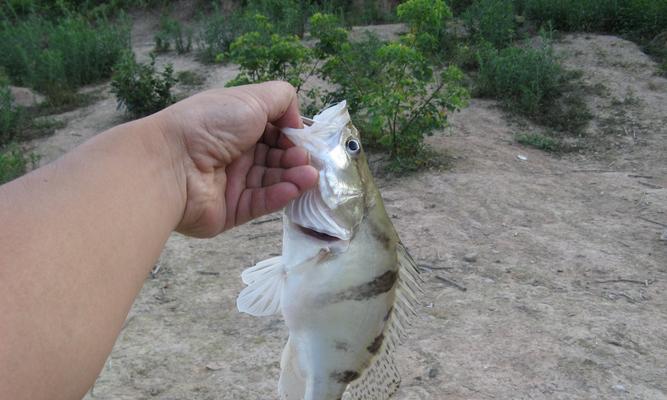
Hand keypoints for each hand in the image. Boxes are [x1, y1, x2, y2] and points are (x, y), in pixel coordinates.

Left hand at [153, 81, 317, 236]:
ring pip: (272, 181)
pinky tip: (294, 187)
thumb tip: (297, 122)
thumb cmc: (209, 124)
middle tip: (307, 158)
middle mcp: (235, 152)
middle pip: (276, 157)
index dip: (292, 134)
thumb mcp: (251, 98)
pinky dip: (280, 195)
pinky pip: (261, 202)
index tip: (304, 138)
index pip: (274, 131)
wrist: (170, 164)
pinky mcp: (232, 209)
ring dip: (294, 176)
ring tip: (309, 174)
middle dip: (295, 157)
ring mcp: (233, 182)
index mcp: (236, 125)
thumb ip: (283, 100)